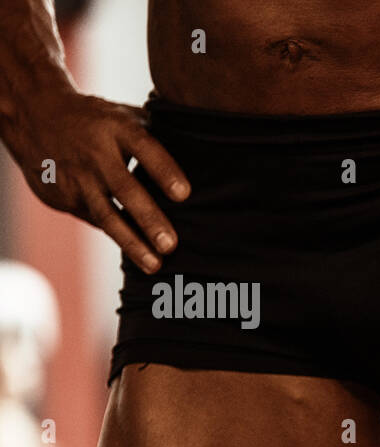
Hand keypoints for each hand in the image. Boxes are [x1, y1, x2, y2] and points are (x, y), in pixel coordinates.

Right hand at [5, 89, 189, 273]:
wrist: (36, 114)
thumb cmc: (100, 121)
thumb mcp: (126, 117)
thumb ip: (160, 136)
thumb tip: (208, 157)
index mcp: (117, 128)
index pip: (144, 148)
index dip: (164, 171)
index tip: (184, 195)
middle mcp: (95, 153)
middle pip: (125, 189)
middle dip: (148, 219)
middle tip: (171, 244)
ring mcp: (77, 176)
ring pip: (106, 215)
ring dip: (131, 243)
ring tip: (155, 265)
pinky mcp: (62, 195)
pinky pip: (94, 220)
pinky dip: (117, 235)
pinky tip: (138, 252)